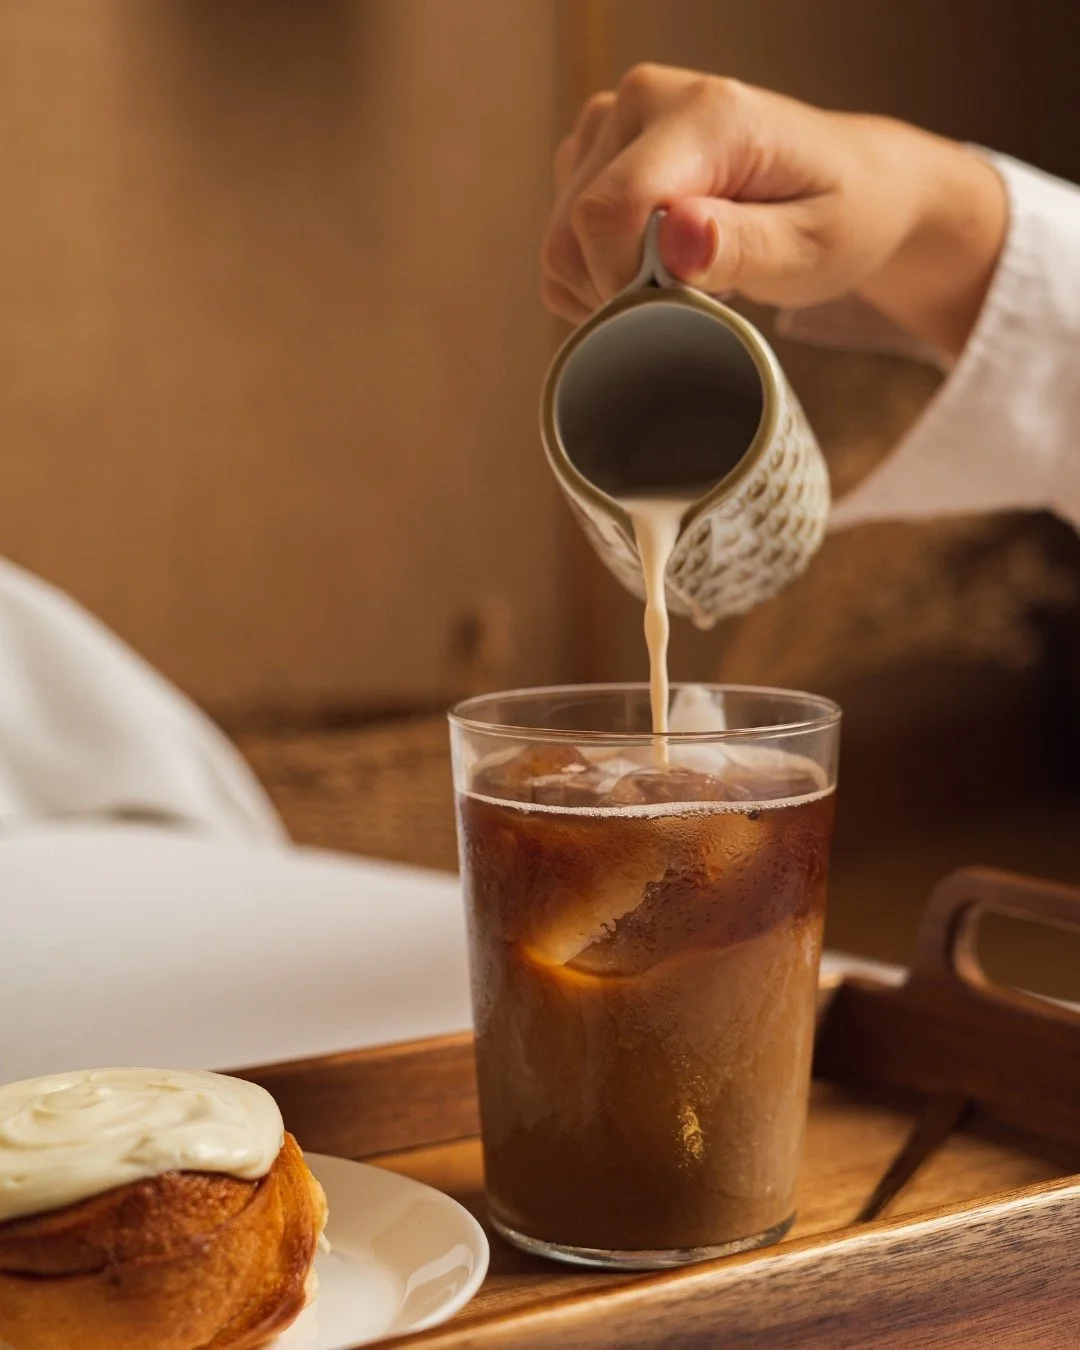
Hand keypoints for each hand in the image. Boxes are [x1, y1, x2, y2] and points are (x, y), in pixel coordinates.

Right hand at [541, 65, 1006, 356]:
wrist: (848, 185)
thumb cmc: (838, 217)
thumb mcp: (811, 249)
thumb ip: (743, 245)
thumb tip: (676, 238)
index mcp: (704, 113)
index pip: (611, 209)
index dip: (625, 285)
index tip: (679, 315)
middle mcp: (643, 100)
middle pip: (574, 231)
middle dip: (622, 293)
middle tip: (694, 304)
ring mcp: (610, 123)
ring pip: (559, 242)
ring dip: (609, 289)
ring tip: (683, 282)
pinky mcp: (592, 152)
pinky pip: (561, 242)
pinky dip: (597, 279)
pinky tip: (653, 272)